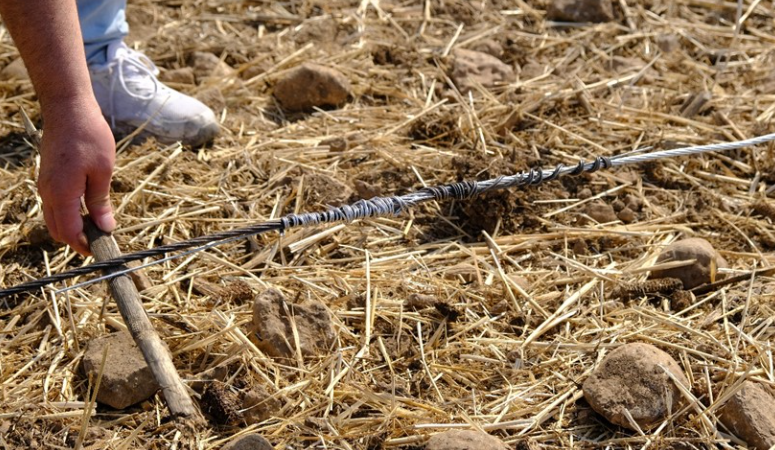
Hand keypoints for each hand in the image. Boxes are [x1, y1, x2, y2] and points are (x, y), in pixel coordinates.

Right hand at [37, 99, 115, 254]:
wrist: (67, 109)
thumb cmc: (89, 136)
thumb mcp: (102, 171)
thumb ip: (100, 202)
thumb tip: (105, 227)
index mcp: (62, 194)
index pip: (69, 232)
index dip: (84, 245)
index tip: (101, 250)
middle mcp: (48, 192)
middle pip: (58, 230)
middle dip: (77, 240)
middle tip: (101, 240)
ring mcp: (45, 185)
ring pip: (55, 218)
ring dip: (72, 227)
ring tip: (97, 225)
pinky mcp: (47, 178)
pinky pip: (55, 205)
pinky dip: (68, 214)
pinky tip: (88, 209)